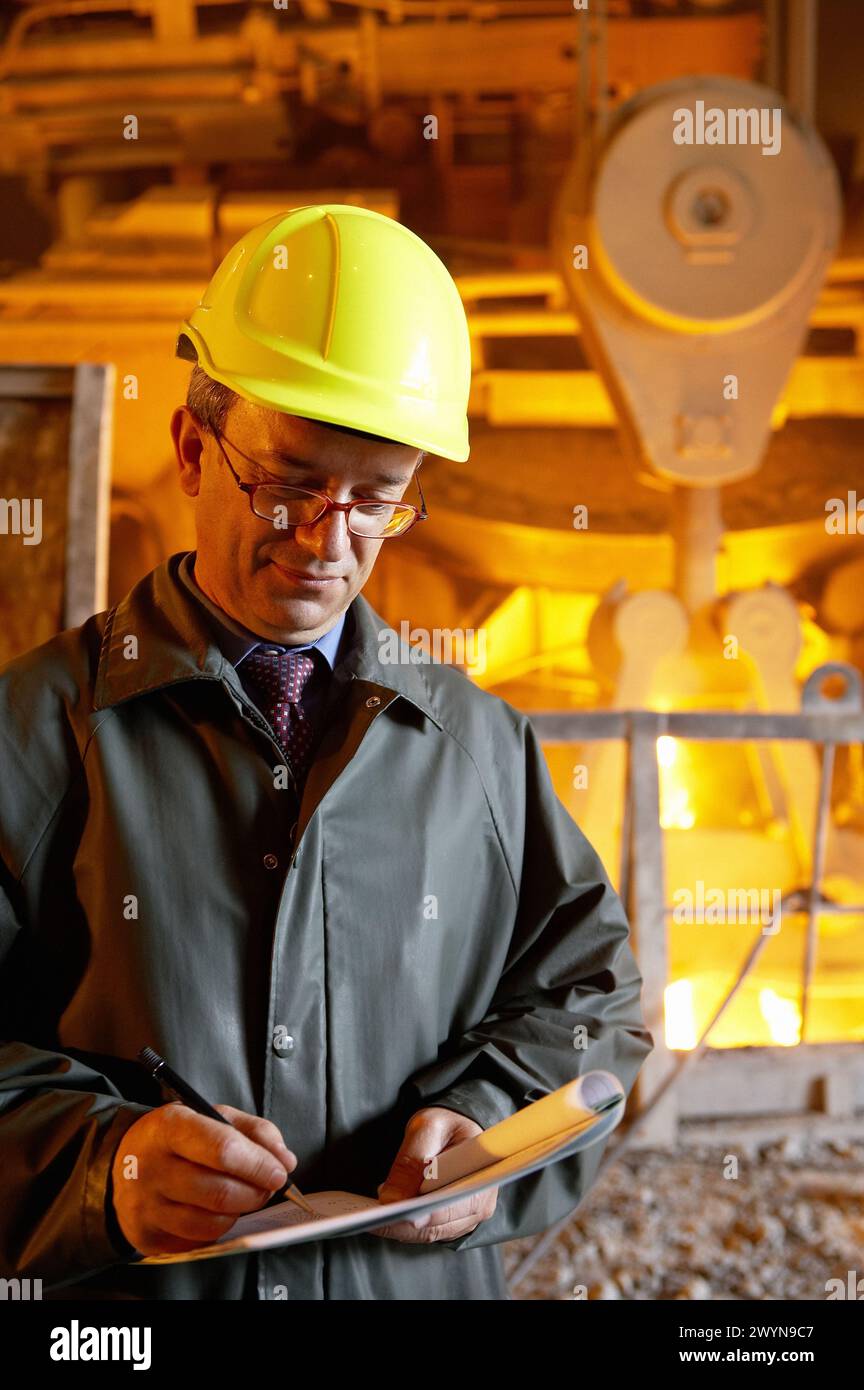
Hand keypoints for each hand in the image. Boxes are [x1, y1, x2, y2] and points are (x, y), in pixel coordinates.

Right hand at [110, 1102, 296, 1255]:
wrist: (124, 1161)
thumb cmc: (178, 1137)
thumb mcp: (212, 1115)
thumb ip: (254, 1131)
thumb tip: (285, 1161)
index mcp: (169, 1127)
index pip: (223, 1149)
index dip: (258, 1164)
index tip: (280, 1171)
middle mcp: (151, 1168)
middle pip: (221, 1192)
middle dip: (257, 1192)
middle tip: (268, 1186)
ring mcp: (146, 1206)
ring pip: (212, 1222)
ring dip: (241, 1211)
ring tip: (244, 1195)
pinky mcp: (147, 1235)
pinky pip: (198, 1240)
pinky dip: (219, 1227)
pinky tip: (217, 1209)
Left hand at [370, 1107, 498, 1243]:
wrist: (454, 1129)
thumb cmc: (446, 1125)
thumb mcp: (427, 1128)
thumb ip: (410, 1162)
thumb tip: (390, 1199)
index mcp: (484, 1174)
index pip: (456, 1203)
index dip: (429, 1214)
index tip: (401, 1216)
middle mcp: (482, 1201)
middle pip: (439, 1224)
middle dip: (404, 1224)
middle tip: (372, 1217)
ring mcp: (469, 1216)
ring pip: (429, 1233)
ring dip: (400, 1227)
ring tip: (373, 1216)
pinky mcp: (453, 1222)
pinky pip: (426, 1232)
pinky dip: (405, 1227)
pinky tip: (385, 1216)